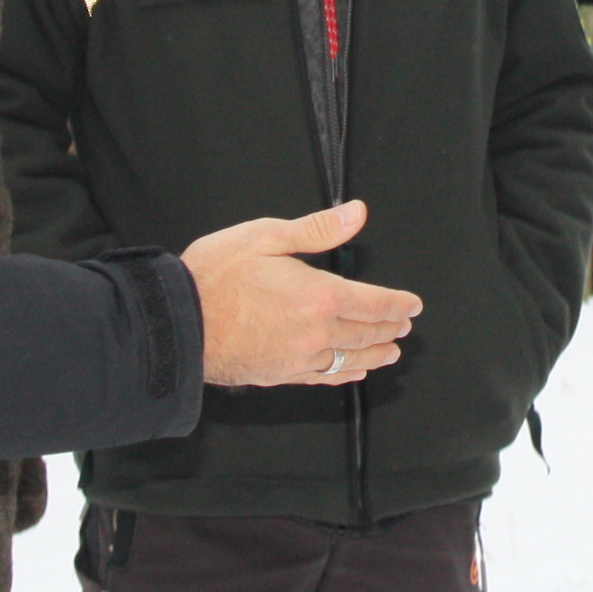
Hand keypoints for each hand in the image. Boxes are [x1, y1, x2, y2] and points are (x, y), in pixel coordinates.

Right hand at [181, 201, 422, 387]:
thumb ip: (317, 229)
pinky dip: (343, 375)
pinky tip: (350, 372)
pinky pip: (323, 378)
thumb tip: (357, 213)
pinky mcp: (279, 374)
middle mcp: (316, 332)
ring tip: (390, 353)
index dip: (399, 305)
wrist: (178, 324)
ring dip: (374, 355)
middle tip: (405, 326)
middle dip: (391, 329)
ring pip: (349, 359)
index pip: (375, 303)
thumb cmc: (216, 275)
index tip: (414, 305)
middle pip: (366, 333)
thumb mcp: (266, 236)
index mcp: (319, 295)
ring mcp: (298, 358)